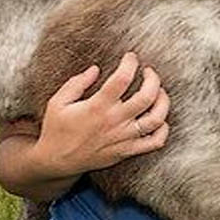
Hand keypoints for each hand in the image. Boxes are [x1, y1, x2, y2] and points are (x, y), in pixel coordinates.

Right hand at [34, 52, 170, 177]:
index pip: (122, 79)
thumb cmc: (57, 129)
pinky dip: (163, 130)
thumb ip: (77, 83)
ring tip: (158, 92)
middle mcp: (114, 122)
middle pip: (146, 96)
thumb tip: (96, 69)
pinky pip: (155, 142)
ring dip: (163, 101)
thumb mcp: (58, 101)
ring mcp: (123, 138)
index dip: (130, 63)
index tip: (130, 57)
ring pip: (156, 119)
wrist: (57, 161)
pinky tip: (158, 118)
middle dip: (153, 78)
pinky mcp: (127, 151)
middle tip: (148, 71)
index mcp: (97, 106)